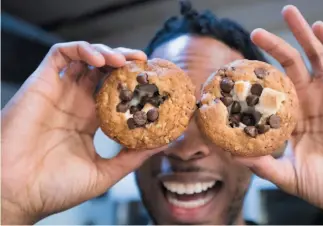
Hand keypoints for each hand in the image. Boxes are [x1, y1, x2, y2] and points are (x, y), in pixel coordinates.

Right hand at [1, 42, 161, 223]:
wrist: (18, 194)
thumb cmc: (55, 188)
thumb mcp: (103, 173)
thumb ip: (131, 158)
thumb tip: (162, 145)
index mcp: (90, 121)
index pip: (116, 92)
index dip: (133, 84)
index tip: (153, 81)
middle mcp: (75, 103)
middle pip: (103, 71)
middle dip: (124, 62)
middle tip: (144, 62)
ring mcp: (59, 93)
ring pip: (85, 58)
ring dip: (107, 52)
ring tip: (125, 60)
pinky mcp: (41, 84)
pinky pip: (60, 54)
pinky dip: (81, 50)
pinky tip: (100, 59)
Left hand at [236, 5, 322, 223]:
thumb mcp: (286, 175)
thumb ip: (260, 163)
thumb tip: (228, 154)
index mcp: (291, 116)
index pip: (270, 89)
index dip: (255, 76)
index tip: (235, 66)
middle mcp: (309, 100)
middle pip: (290, 64)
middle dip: (274, 45)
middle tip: (255, 31)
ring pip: (316, 56)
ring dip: (302, 33)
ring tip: (288, 12)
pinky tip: (320, 29)